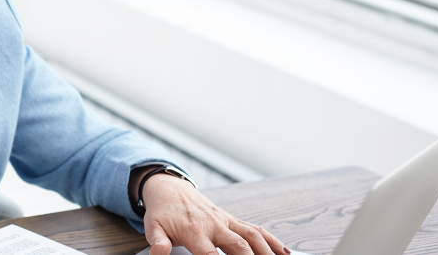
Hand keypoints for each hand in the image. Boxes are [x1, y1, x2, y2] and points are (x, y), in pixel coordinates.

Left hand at [141, 173, 289, 254]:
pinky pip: (255, 229)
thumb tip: (157, 254)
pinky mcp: (232, 218)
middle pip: (238, 246)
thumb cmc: (162, 211)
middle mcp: (214, 225)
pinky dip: (272, 240)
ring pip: (252, 236)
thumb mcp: (153, 227)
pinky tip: (284, 252)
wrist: (169, 188)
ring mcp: (225, 221)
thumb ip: (157, 242)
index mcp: (194, 231)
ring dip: (268, 251)